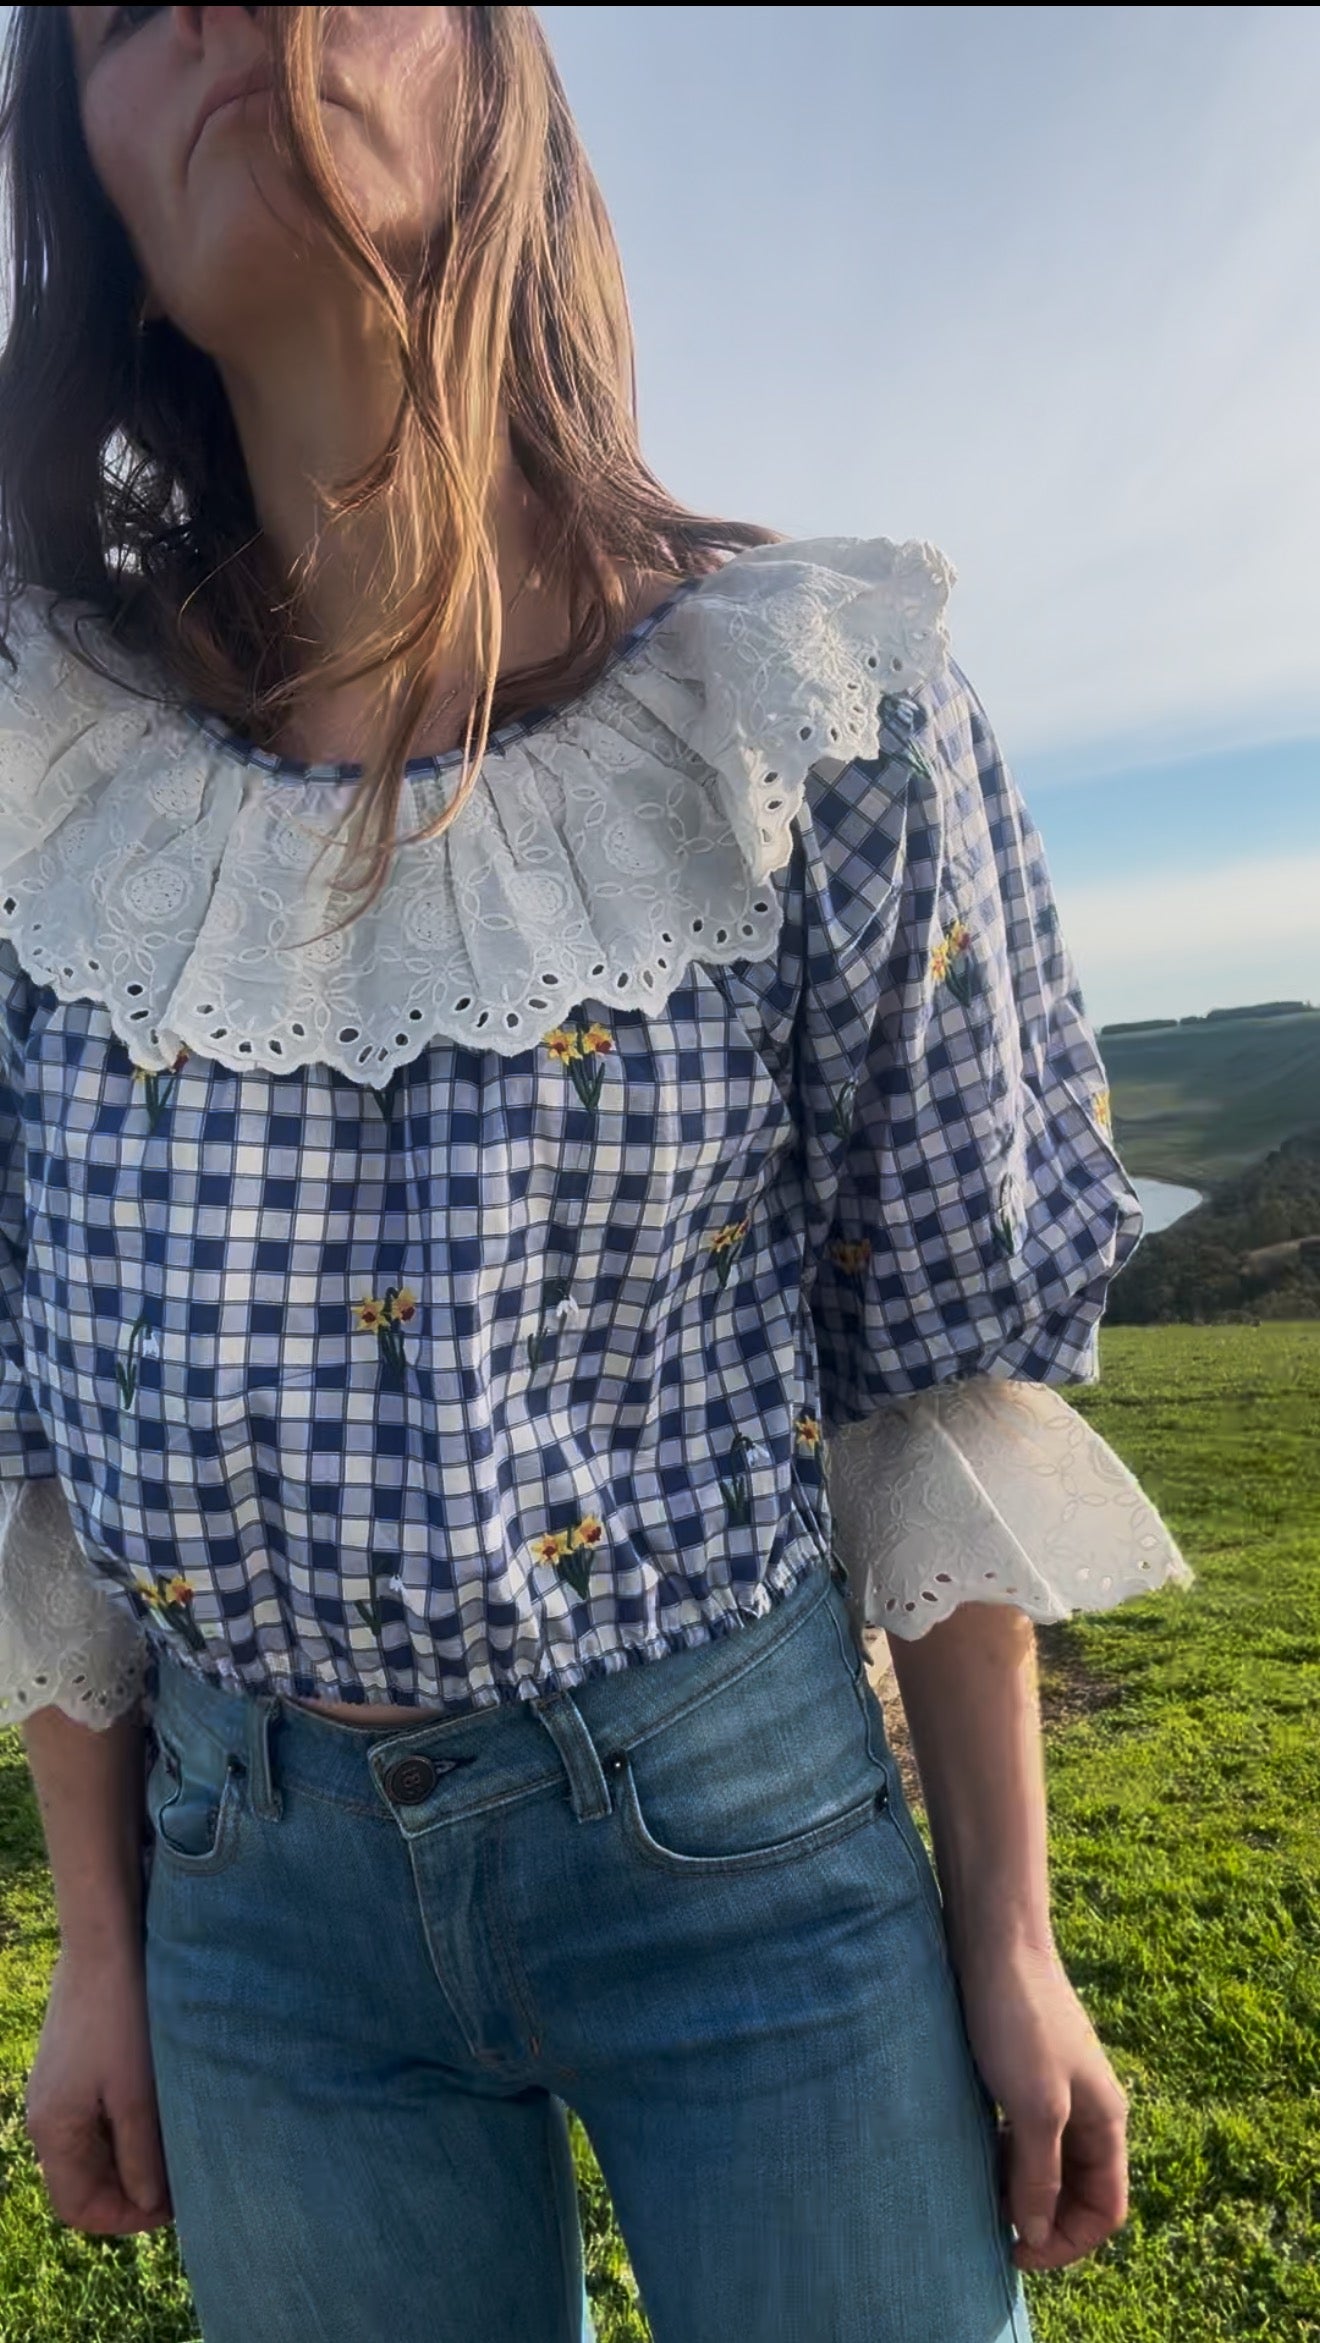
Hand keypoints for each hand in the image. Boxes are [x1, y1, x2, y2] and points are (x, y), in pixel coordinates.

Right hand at [25, 1942, 172, 2235]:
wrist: (104, 1942)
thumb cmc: (121, 2017)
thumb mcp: (138, 2095)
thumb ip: (141, 2156)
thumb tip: (149, 2205)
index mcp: (53, 2131)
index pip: (79, 2208)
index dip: (125, 2218)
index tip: (173, 2206)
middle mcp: (45, 2116)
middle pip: (83, 2181)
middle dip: (130, 2190)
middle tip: (180, 2180)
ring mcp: (55, 2089)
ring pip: (91, 2150)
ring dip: (129, 2158)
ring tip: (174, 2148)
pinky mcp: (70, 2066)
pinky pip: (92, 2118)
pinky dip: (123, 2128)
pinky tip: (158, 2113)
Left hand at [954, 1937, 1128, 2271]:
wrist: (996, 1941)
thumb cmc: (1019, 2020)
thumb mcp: (1034, 2107)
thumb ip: (1040, 2174)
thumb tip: (1038, 2234)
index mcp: (1107, 2121)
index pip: (1107, 2210)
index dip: (1068, 2241)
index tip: (1017, 2252)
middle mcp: (1090, 2110)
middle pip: (1079, 2191)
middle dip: (1043, 2218)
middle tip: (992, 2227)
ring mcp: (1059, 2090)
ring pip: (1049, 2164)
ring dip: (1021, 2188)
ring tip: (979, 2194)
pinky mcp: (1027, 2073)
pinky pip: (1025, 2136)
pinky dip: (1005, 2156)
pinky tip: (977, 2153)